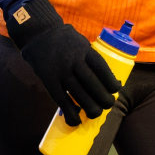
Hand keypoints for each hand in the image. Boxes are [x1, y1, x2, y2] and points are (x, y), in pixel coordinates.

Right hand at [6, 0, 120, 124]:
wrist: (38, 33)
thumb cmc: (64, 40)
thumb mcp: (81, 42)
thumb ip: (92, 59)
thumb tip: (110, 80)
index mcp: (84, 50)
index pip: (102, 69)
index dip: (111, 83)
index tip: (116, 90)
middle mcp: (73, 61)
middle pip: (93, 85)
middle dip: (104, 99)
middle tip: (108, 105)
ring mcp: (60, 71)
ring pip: (79, 95)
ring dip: (90, 108)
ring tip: (95, 113)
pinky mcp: (49, 80)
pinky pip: (61, 100)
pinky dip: (70, 113)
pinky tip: (76, 120)